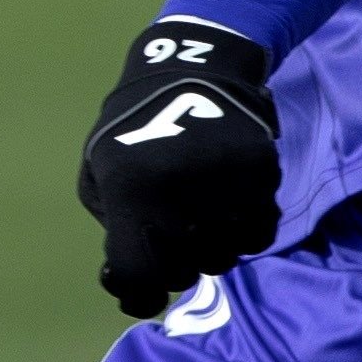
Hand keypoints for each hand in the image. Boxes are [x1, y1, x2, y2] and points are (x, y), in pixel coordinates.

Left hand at [77, 17, 279, 317]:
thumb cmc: (131, 128)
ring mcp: (225, 184)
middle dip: (175, 267)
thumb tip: (129, 284)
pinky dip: (245, 229)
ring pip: (225, 257)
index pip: (139, 277)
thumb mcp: (98, 173)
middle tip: (172, 243)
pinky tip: (229, 209)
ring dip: (212, 249)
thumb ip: (113, 228)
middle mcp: (180, 193)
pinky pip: (260, 232)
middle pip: (184, 273)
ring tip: (201, 221)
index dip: (138, 295)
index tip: (140, 294)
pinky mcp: (262, 174)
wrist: (192, 66)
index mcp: (131, 192)